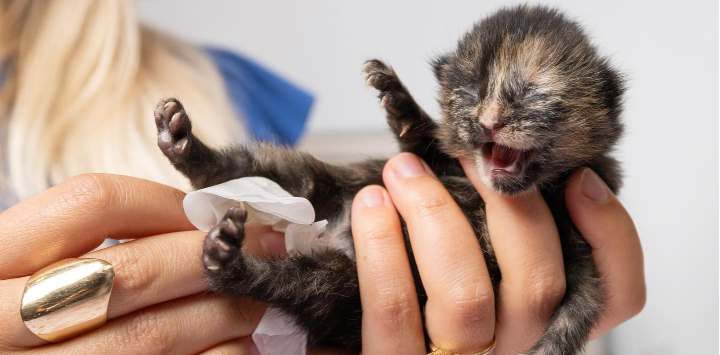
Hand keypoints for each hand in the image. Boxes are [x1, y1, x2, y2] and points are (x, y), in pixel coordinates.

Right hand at [0, 174, 282, 354]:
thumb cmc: (26, 322)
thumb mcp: (32, 273)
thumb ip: (89, 250)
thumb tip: (197, 226)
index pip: (90, 202)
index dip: (164, 201)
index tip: (210, 211)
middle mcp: (3, 323)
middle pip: (131, 271)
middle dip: (210, 256)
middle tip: (262, 248)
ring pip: (154, 334)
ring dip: (223, 312)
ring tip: (257, 299)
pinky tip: (238, 346)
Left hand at [351, 153, 644, 353]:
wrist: (344, 338)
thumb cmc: (421, 283)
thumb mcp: (477, 249)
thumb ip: (504, 221)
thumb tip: (511, 157)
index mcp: (542, 323)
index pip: (615, 298)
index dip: (610, 236)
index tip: (578, 177)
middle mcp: (512, 349)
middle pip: (540, 284)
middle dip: (507, 200)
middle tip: (471, 150)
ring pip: (467, 295)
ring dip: (433, 212)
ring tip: (404, 170)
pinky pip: (397, 307)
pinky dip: (383, 244)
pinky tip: (372, 206)